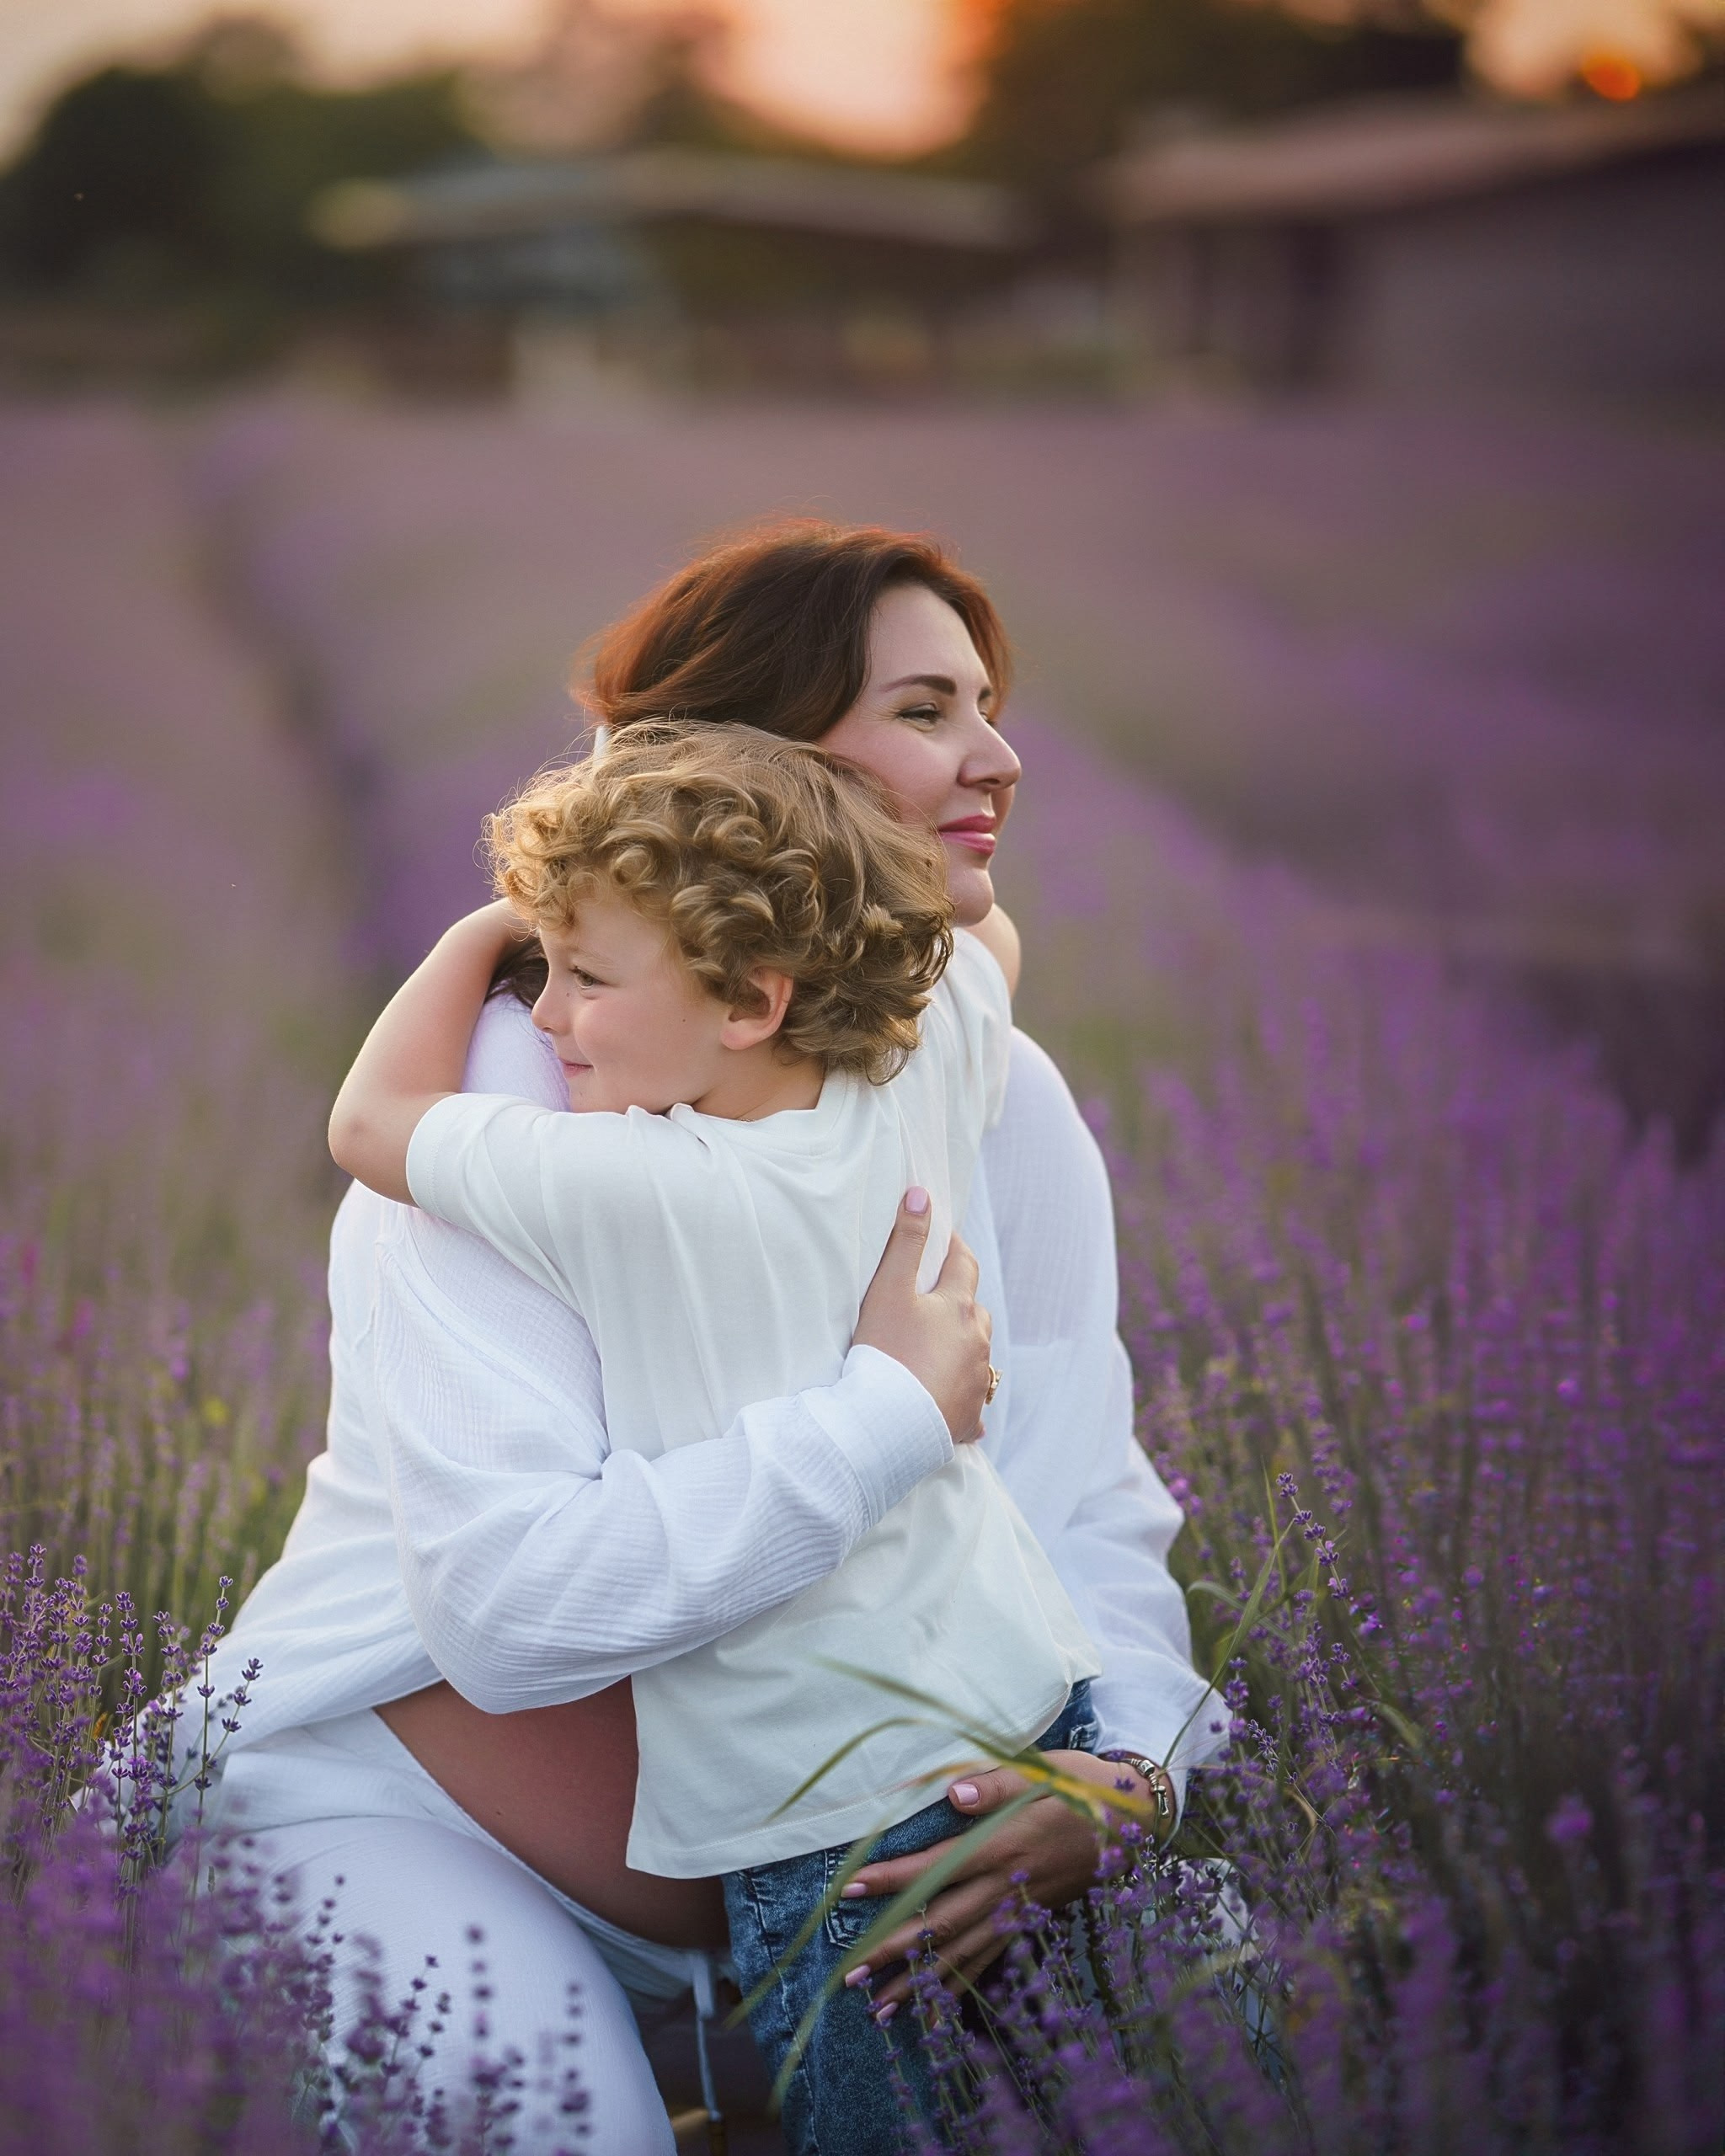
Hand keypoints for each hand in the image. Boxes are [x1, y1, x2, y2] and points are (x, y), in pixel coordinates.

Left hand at [840, 1751, 1157, 2008]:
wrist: (1135, 1819)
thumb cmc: (1082, 1787)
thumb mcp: (1042, 1771)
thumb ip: (996, 1785)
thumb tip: (953, 1794)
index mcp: (1002, 1847)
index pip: (934, 1869)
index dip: (891, 1882)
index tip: (848, 1892)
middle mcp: (1006, 1887)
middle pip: (941, 1925)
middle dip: (893, 1950)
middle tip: (849, 1975)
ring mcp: (1019, 1911)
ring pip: (962, 1955)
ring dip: (919, 1983)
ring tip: (879, 2009)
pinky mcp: (1030, 1923)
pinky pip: (990, 1962)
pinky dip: (960, 1988)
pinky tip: (935, 2010)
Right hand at [853, 1189, 992, 1442]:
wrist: (888, 1425)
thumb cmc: (886, 1354)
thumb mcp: (888, 1290)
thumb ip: (906, 1241)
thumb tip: (920, 1195)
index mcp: (960, 1307)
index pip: (964, 1263)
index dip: (953, 1248)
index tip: (943, 1242)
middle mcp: (977, 1342)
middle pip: (973, 1310)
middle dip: (957, 1302)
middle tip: (930, 1301)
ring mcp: (976, 1381)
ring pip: (974, 1353)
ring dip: (960, 1347)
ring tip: (933, 1351)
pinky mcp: (968, 1417)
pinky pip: (970, 1403)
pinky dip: (959, 1395)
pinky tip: (946, 1401)